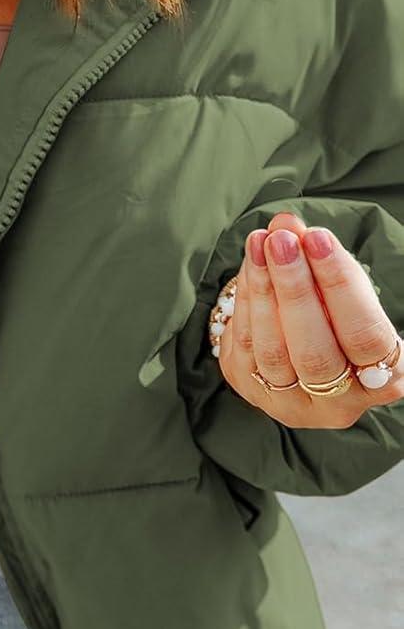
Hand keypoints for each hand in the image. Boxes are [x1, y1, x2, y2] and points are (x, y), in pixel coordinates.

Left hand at [217, 211, 403, 427]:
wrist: (302, 346)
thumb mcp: (338, 286)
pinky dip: (246, 302)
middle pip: (317, 352)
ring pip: (274, 353)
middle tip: (282, 241)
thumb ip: (318, 257)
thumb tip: (286, 224)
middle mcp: (340, 403)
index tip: (318, 238)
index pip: (365, 335)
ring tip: (260, 243)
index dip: (341, 285)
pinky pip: (245, 349)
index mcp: (384, 379)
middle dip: (296, 289)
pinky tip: (249, 266)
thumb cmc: (336, 313)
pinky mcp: (254, 393)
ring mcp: (293, 404)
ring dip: (264, 291)